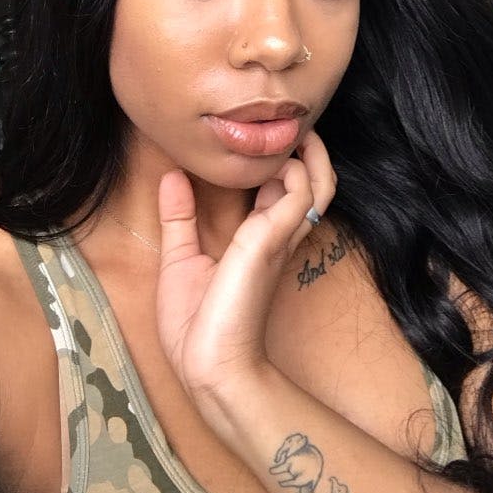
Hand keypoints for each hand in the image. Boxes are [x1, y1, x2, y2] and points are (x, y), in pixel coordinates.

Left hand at [155, 128, 336, 406]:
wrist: (208, 366)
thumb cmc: (197, 325)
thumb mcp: (180, 259)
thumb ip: (180, 218)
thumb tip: (172, 176)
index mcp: (260, 242)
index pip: (287, 194)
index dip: (287, 164)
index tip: (269, 139)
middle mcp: (277, 236)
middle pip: (318, 185)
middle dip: (313, 152)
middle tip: (296, 126)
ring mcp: (277, 237)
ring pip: (319, 184)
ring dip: (311, 154)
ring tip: (294, 131)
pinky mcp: (270, 239)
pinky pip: (298, 192)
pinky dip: (293, 169)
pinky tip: (273, 159)